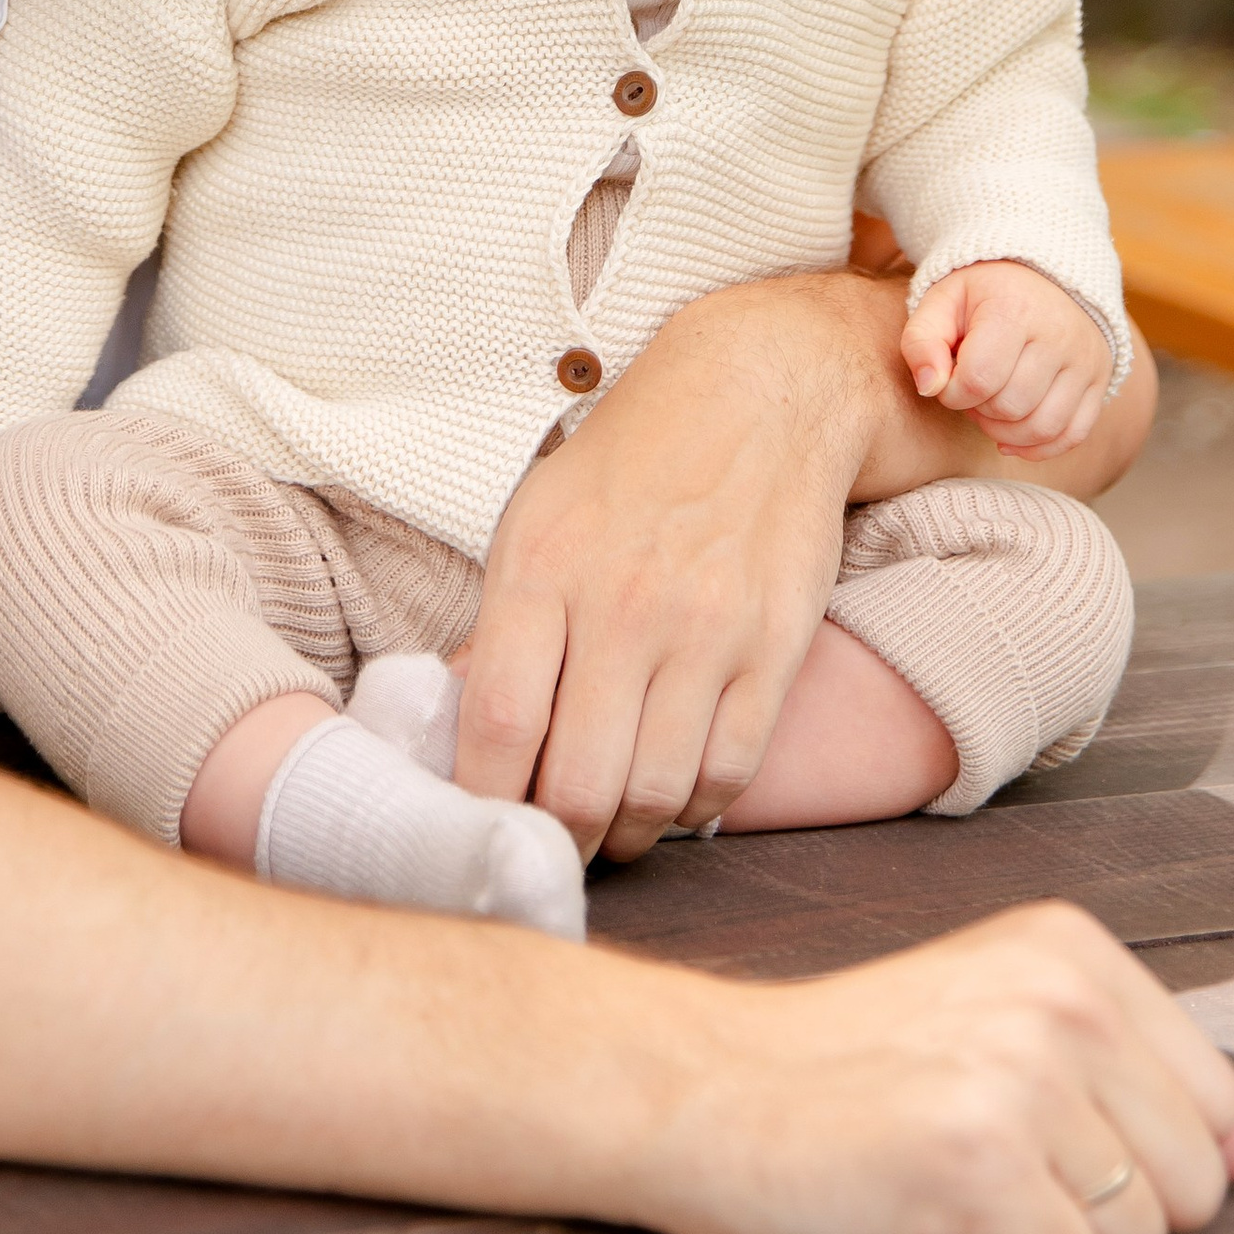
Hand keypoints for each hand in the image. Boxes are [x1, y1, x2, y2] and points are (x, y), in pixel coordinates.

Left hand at [458, 273, 883, 861]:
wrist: (760, 395)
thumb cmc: (631, 462)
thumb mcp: (537, 515)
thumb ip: (500, 624)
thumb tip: (459, 724)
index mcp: (544, 567)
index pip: (498, 723)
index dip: (482, 797)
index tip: (481, 818)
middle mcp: (624, 604)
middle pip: (577, 781)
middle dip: (555, 835)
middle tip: (548, 838)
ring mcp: (707, 630)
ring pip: (655, 793)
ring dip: (623, 834)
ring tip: (608, 825)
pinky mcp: (774, 647)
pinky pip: (730, 771)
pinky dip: (694, 808)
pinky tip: (672, 794)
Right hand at [652, 902, 1233, 1233]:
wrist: (708, 1089)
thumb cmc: (851, 1068)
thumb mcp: (1000, 1023)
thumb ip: (1135, 1076)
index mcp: (1074, 950)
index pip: (1217, 1104)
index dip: (1140, 1153)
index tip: (1043, 1134)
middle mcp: (1060, 997)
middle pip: (1196, 1185)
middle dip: (1108, 1212)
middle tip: (995, 1168)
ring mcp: (1020, 1073)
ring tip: (962, 1186)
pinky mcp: (975, 1159)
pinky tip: (933, 1215)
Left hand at [900, 260, 1109, 458]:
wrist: (1042, 275)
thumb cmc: (983, 295)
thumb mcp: (942, 301)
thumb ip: (921, 341)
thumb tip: (928, 387)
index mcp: (1015, 309)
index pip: (978, 379)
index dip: (952, 392)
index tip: (947, 377)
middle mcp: (1059, 335)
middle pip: (1010, 407)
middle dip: (978, 409)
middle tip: (971, 387)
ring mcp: (1085, 360)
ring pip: (1043, 427)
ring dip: (1005, 432)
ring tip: (990, 407)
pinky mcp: (1099, 381)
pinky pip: (1073, 434)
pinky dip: (1039, 447)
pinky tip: (1013, 435)